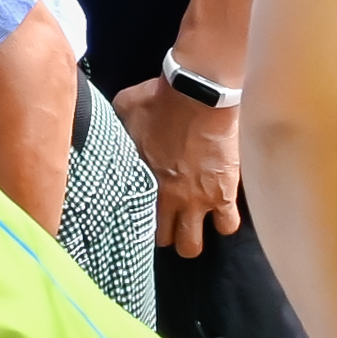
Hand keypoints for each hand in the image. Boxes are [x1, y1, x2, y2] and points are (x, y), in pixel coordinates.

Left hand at [116, 75, 242, 255]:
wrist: (199, 93)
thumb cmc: (160, 100)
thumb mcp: (124, 111)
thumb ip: (116, 127)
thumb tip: (107, 124)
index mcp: (144, 183)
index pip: (137, 223)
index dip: (141, 225)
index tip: (144, 218)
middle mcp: (171, 199)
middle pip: (167, 242)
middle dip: (171, 236)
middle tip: (173, 221)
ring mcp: (201, 200)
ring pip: (196, 244)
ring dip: (197, 234)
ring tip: (197, 221)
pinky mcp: (227, 192)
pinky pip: (229, 224)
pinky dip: (226, 220)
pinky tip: (222, 210)